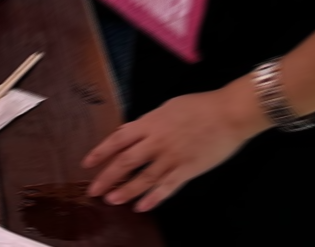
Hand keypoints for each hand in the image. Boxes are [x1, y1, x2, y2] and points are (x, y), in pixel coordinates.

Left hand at [83, 85, 265, 211]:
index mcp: (149, 123)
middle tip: (94, 191)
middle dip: (107, 177)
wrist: (228, 114)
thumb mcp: (166, 108)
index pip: (117, 139)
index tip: (87, 164)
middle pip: (125, 162)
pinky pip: (167, 187)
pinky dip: (153, 198)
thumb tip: (130, 133)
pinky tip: (142, 207)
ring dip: (126, 191)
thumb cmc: (198, 107)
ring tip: (112, 200)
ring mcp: (172, 157)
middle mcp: (156, 141)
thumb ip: (147, 123)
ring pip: (144, 178)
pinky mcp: (188, 170)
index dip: (100, 152)